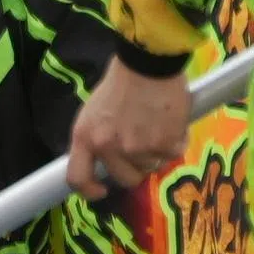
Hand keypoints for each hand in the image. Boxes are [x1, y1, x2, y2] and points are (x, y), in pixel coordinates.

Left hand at [65, 59, 196, 197]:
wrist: (148, 62)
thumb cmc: (122, 81)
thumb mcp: (96, 110)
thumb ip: (99, 137)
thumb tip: (106, 161)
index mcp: (85, 136)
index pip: (77, 177)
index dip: (89, 191)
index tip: (102, 190)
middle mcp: (108, 147)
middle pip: (125, 178)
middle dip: (136, 166)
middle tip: (144, 143)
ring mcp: (136, 149)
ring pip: (151, 167)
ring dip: (156, 151)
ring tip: (157, 123)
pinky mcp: (163, 146)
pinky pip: (172, 154)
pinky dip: (176, 141)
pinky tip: (172, 121)